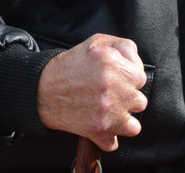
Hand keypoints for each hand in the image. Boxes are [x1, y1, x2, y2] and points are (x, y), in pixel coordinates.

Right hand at [37, 34, 147, 151]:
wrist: (43, 88)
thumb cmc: (72, 64)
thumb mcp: (99, 42)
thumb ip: (125, 47)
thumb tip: (138, 66)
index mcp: (113, 64)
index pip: (141, 79)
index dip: (129, 80)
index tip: (119, 81)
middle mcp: (113, 87)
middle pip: (139, 102)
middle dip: (127, 99)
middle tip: (112, 95)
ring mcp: (106, 111)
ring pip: (133, 125)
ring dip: (123, 120)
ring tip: (110, 112)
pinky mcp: (97, 130)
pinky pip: (114, 142)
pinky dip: (109, 138)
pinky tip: (102, 126)